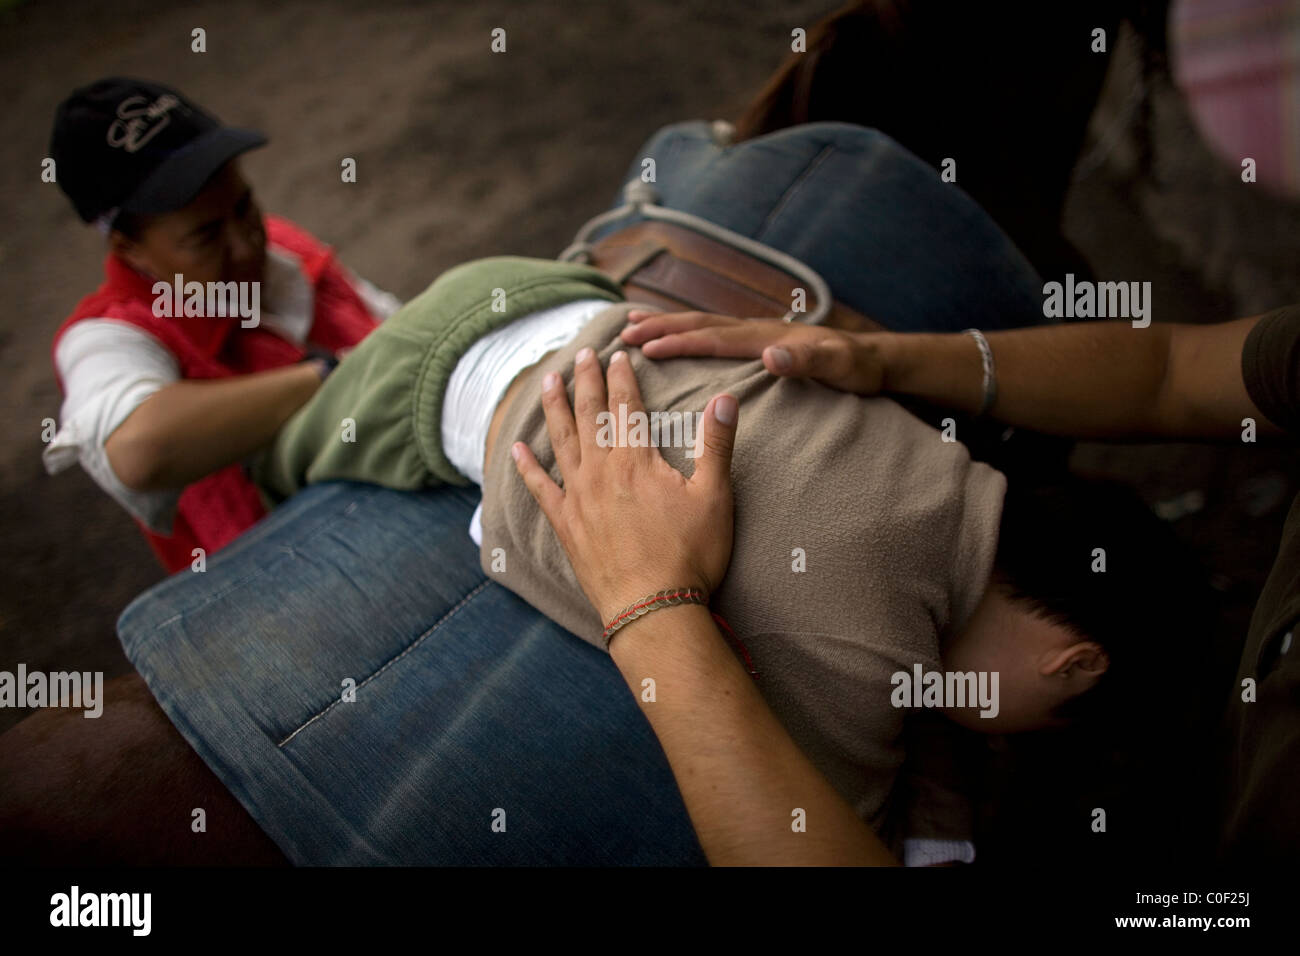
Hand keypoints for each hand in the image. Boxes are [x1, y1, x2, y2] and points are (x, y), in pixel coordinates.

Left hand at [510, 346, 737, 625]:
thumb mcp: (714, 497)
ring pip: (562, 441)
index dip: (622, 377)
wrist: (653, 608)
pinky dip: (527, 467)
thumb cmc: (690, 555)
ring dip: (554, 408)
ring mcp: (579, 498)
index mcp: (636, 460)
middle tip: (582, 354)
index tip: (617, 353)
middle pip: (590, 414)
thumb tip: (726, 398)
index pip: (626, 406)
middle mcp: (601, 471)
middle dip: (586, 381)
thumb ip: (716, 444)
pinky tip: (517, 449)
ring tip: (548, 381)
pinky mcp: (566, 525)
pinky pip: (540, 489)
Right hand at [620, 309, 887, 394]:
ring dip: (665, 324)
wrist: (873, 359)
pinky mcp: (756, 341)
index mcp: (766, 337)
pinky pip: (711, 332)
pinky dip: (685, 330)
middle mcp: (755, 330)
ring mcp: (754, 333)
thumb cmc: (856, 368)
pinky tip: (672, 336)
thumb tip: (771, 354)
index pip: (713, 338)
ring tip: (631, 324)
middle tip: (621, 332)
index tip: (645, 347)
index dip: (678, 341)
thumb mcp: (838, 366)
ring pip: (700, 323)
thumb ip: (806, 360)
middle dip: (659, 327)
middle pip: (698, 323)